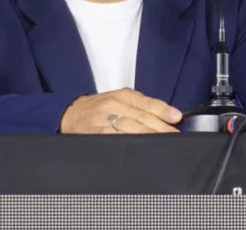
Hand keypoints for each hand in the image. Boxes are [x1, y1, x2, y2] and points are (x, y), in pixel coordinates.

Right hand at [59, 88, 182, 133]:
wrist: (69, 114)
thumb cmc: (100, 108)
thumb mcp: (121, 100)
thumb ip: (143, 107)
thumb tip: (169, 116)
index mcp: (123, 96)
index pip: (148, 103)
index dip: (164, 111)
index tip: (176, 118)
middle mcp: (114, 105)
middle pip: (142, 117)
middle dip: (160, 128)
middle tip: (175, 136)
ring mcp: (103, 119)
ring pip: (130, 129)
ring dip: (148, 138)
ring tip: (162, 145)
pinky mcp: (94, 133)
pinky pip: (114, 139)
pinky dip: (127, 144)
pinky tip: (138, 149)